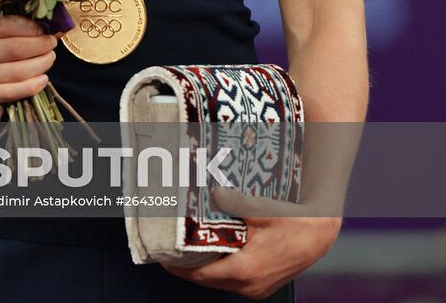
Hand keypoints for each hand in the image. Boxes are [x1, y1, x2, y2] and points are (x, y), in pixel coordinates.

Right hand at [0, 15, 58, 103]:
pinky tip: (44, 78)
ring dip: (41, 64)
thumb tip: (49, 23)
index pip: (7, 26)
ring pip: (18, 72)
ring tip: (50, 57)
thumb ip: (10, 23)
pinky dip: (32, 86)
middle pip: (15, 50)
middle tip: (52, 42)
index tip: (45, 27)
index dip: (30, 27)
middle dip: (41, 45)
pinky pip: (13, 92)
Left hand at [160, 185, 341, 298]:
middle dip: (187, 268)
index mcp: (244, 270)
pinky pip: (233, 280)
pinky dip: (219, 269)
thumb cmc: (291, 221)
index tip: (162, 257)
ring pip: (220, 282)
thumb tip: (211, 191)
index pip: (200, 275)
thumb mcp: (259, 209)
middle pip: (207, 282)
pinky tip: (213, 253)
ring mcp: (257, 288)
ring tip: (186, 251)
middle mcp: (249, 285)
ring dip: (203, 269)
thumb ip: (232, 201)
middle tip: (169, 251)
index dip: (178, 268)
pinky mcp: (263, 284)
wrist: (318, 233)